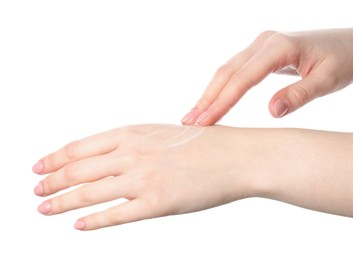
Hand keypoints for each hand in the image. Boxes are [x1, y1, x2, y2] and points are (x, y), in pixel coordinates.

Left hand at [32, 124, 257, 229]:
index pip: (80, 147)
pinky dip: (93, 221)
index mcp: (132, 134)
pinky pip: (116, 215)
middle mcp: (132, 154)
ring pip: (90, 193)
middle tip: (36, 191)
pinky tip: (79, 226)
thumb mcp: (159, 135)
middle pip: (78, 170)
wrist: (235, 156)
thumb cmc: (201, 144)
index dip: (55, 158)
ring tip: (44, 208)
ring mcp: (143, 179)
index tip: (39, 167)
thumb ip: (131, 145)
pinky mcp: (157, 203)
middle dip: (51, 182)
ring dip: (62, 202)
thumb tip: (104, 160)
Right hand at [182, 28, 352, 124]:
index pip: (243, 78)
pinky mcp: (259, 53)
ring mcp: (259, 46)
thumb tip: (271, 112)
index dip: (223, 101)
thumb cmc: (342, 59)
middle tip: (188, 121)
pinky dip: (220, 88)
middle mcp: (263, 42)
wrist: (348, 43)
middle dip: (206, 98)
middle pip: (227, 72)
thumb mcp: (327, 79)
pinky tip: (211, 101)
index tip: (206, 121)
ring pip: (226, 71)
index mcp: (279, 47)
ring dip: (209, 93)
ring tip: (192, 115)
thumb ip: (300, 94)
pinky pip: (234, 71)